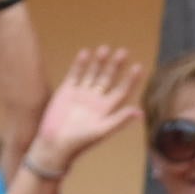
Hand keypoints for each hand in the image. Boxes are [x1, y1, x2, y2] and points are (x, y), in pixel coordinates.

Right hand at [30, 47, 143, 174]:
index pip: (122, 90)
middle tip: (123, 52)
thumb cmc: (80, 142)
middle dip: (115, 66)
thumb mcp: (102, 130)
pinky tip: (85, 53)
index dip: (130, 79)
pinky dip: (80, 64)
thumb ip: (119, 120)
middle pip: (108, 78)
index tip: (138, 67)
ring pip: (92, 73)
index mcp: (106, 108)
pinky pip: (75, 74)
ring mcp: (81, 93)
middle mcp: (96, 99)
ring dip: (99, 62)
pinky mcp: (67, 91)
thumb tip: (140, 112)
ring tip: (105, 48)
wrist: (54, 144)